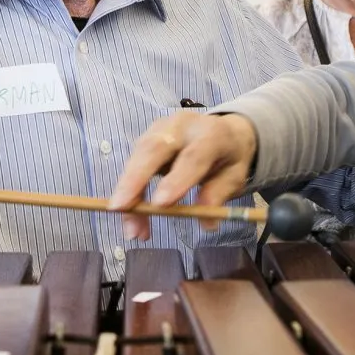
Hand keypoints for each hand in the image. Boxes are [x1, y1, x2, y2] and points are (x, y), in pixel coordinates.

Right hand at [108, 112, 257, 240]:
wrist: (222, 132)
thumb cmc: (227, 157)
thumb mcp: (233, 176)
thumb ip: (218, 194)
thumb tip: (207, 222)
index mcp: (211, 133)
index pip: (193, 155)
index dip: (176, 180)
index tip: (160, 205)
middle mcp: (182, 125)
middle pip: (153, 148)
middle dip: (134, 179)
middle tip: (120, 208)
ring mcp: (160, 129)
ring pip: (137, 157)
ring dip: (127, 193)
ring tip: (131, 229)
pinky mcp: (146, 138)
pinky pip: (133, 164)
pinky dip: (129, 194)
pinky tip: (131, 218)